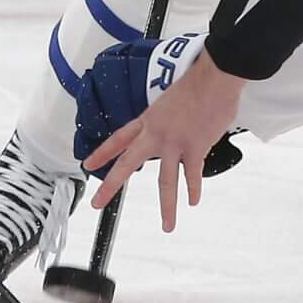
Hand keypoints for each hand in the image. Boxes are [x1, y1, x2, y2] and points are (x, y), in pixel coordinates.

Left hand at [83, 39, 245, 230]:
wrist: (214, 77)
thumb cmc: (198, 83)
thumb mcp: (170, 100)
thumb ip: (168, 118)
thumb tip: (176, 128)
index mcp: (148, 120)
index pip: (118, 139)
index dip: (101, 153)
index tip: (88, 165)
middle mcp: (156, 134)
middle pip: (127, 165)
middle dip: (110, 186)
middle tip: (97, 203)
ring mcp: (175, 143)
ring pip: (166, 182)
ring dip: (167, 207)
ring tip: (167, 226)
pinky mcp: (195, 147)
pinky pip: (192, 175)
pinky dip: (194, 189)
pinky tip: (193, 201)